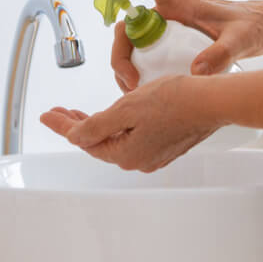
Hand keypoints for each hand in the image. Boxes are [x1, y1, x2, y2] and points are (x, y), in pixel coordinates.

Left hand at [40, 76, 217, 171]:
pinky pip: (132, 138)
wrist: (214, 102)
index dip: (63, 125)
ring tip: (81, 112)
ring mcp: (154, 155)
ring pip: (116, 140)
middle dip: (77, 125)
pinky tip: (116, 115)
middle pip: (99, 142)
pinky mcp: (166, 146)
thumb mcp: (127, 108)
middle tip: (60, 111)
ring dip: (98, 125)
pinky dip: (118, 127)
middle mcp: (139, 160)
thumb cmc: (177, 101)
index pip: (84, 139)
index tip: (47, 115)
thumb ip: (97, 125)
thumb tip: (75, 137)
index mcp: (126, 154)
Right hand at [105, 0, 262, 92]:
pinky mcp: (172, 48)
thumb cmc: (255, 26)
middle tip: (130, 80)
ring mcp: (169, 32)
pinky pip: (144, 59)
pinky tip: (144, 94)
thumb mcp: (242, 40)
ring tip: (134, 91)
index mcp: (184, 2)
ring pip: (132, 45)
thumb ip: (222, 54)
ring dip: (125, 66)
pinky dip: (138, 75)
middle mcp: (171, 14)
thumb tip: (196, 72)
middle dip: (120, 52)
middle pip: (130, 25)